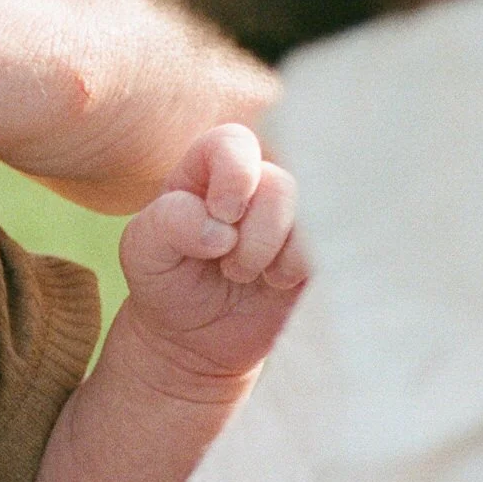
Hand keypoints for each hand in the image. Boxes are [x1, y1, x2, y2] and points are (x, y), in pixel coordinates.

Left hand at [117, 124, 307, 384]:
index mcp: (213, 168)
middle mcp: (260, 183)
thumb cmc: (168, 282)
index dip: (234, 176)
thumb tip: (221, 228)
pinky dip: (307, 268)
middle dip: (255, 236)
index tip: (222, 216)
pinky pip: (338, 246)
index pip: (235, 142)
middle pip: (281, 185)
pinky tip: (280, 284)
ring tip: (254, 278)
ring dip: (282, 257)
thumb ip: (168, 223)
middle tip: (231, 267)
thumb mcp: (144, 251)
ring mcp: (296, 215)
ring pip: (316, 215)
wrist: (196, 339)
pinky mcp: (322, 248)